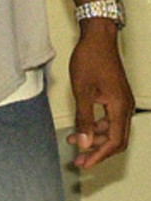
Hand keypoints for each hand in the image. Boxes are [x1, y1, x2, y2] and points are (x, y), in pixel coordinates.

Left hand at [66, 21, 133, 167]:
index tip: (84, 163)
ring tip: (74, 142)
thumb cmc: (90, 59)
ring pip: (112, 130)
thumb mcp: (82, 91)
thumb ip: (83, 119)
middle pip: (115, 140)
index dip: (98, 155)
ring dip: (95, 138)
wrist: (98, 37)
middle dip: (97, 151)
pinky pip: (109, 119)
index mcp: (120, 108)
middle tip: (79, 160)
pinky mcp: (116, 96)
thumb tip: (83, 143)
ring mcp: (122, 102)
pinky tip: (81, 127)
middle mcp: (125, 107)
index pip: (113, 142)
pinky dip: (96, 126)